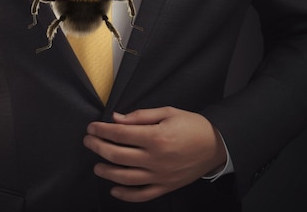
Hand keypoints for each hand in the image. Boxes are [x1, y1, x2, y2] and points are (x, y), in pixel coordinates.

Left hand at [83, 107, 226, 201]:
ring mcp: (160, 175)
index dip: (101, 130)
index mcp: (155, 137)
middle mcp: (155, 158)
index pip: (119, 134)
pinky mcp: (166, 186)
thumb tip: (116, 119)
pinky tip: (114, 189)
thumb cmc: (193, 126)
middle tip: (89, 141)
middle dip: (98, 147)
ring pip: (125, 177)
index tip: (92, 127)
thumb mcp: (168, 112)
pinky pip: (142, 195)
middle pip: (117, 155)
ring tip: (96, 166)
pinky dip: (126, 195)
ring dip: (106, 172)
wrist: (218, 145)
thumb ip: (140, 116)